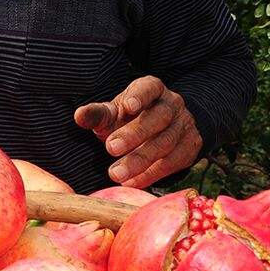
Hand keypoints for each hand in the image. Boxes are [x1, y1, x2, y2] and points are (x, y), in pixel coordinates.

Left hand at [74, 75, 201, 187]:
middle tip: (111, 148)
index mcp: (152, 88)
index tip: (127, 107)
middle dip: (134, 134)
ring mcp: (184, 125)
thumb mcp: (113, 112)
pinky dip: (151, 174)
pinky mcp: (190, 147)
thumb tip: (79, 116)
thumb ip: (97, 114)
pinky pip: (173, 162)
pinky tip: (132, 182)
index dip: (140, 96)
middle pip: (158, 118)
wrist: (163, 128)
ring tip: (116, 174)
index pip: (148, 88)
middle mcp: (172, 104)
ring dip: (140, 160)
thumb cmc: (130, 117)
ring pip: (165, 143)